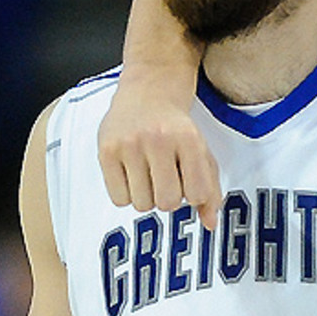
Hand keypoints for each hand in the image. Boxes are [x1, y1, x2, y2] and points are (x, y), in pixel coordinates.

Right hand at [97, 68, 221, 228]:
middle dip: (169, 198)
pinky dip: (127, 194)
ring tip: (149, 173)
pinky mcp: (106, 150)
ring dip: (147, 196)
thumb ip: (210, 188)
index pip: (196, 194)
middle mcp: (158, 139)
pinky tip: (132, 173)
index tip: (190, 182)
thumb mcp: (201, 150)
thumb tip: (210, 225)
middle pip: (166, 202)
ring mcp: (129, 144)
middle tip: (167, 178)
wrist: (149, 90)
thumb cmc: (178, 127)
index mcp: (188, 138)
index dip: (194, 195)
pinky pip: (119, 199)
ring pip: (141, 204)